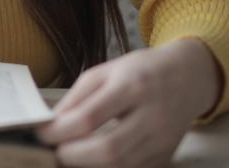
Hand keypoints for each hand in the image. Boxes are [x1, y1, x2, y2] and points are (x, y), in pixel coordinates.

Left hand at [37, 39, 222, 167]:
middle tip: (53, 151)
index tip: (40, 133)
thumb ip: (78, 98)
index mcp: (133, 86)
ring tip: (68, 155)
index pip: (90, 117)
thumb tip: (52, 125)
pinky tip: (91, 160)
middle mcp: (152, 116)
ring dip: (87, 166)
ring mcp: (162, 141)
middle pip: (108, 150)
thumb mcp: (106, 71)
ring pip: (121, 166)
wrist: (188, 78)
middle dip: (72, 156)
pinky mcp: (165, 157)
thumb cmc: (141, 71)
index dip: (60, 131)